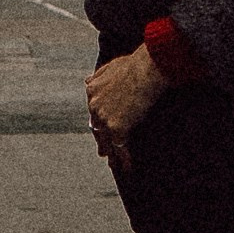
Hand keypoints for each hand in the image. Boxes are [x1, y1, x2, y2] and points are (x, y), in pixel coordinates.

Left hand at [86, 45, 162, 159]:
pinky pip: (120, 148)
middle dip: (100, 140)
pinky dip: (125, 160)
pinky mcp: (117, 129)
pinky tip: (128, 168)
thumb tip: (87, 80)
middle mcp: (94, 106)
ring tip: (113, 164)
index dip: (98, 121)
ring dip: (110, 154)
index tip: (100, 127)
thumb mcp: (110, 66)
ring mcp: (104, 119)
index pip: (94, 111)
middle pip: (97, 129)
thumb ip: (98, 75)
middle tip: (102, 152)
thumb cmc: (134, 65)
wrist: (145, 70)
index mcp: (92, 90)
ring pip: (106, 141)